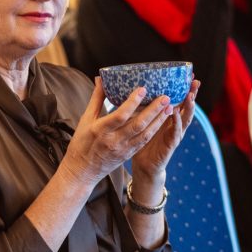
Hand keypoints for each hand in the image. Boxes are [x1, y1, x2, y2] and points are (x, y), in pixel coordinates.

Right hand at [59, 79, 173, 187]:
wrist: (82, 171)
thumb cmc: (81, 143)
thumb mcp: (85, 120)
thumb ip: (96, 99)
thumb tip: (101, 79)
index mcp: (100, 130)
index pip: (119, 115)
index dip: (132, 103)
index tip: (143, 89)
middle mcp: (113, 141)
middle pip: (137, 125)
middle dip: (153, 111)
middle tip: (165, 97)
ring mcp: (122, 150)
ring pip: (145, 134)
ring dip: (158, 121)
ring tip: (169, 107)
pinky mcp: (128, 155)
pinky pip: (144, 142)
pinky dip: (154, 130)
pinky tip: (161, 121)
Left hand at [131, 80, 199, 178]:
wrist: (144, 165)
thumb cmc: (143, 141)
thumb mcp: (143, 120)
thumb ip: (143, 107)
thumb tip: (135, 88)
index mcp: (169, 118)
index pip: (180, 100)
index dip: (185, 88)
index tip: (190, 75)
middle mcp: (174, 125)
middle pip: (186, 107)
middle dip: (192, 94)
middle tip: (195, 82)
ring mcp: (174, 135)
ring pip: (184, 119)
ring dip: (188, 107)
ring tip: (191, 96)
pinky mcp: (170, 145)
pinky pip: (175, 133)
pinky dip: (176, 123)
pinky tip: (176, 114)